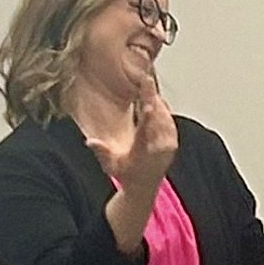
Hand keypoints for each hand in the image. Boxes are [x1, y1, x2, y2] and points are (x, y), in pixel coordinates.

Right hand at [86, 76, 177, 197]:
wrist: (143, 187)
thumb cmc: (125, 175)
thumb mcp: (110, 166)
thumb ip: (102, 152)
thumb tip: (90, 141)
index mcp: (146, 150)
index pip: (148, 124)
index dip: (148, 105)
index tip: (148, 90)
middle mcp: (161, 145)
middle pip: (158, 114)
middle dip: (151, 96)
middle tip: (145, 77)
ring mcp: (170, 143)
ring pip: (165, 115)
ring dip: (156, 99)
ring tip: (148, 83)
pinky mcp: (173, 140)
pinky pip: (169, 119)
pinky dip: (161, 108)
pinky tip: (154, 98)